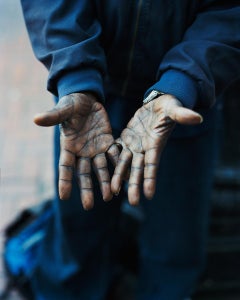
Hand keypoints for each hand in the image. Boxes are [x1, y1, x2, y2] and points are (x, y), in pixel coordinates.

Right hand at [34, 93, 118, 209]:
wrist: (87, 99)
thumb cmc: (72, 104)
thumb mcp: (64, 109)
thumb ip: (53, 117)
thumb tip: (35, 119)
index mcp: (69, 146)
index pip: (65, 166)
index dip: (64, 180)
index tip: (63, 197)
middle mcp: (82, 151)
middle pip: (84, 173)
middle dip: (87, 188)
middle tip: (89, 206)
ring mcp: (96, 148)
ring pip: (101, 168)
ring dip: (106, 181)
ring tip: (110, 196)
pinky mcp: (108, 142)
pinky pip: (115, 155)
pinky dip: (120, 165)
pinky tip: (125, 178)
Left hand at [111, 94, 202, 204]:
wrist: (159, 104)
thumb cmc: (169, 107)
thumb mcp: (174, 109)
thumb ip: (182, 115)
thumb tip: (198, 118)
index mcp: (155, 144)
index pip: (152, 164)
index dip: (150, 178)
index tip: (149, 195)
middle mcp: (144, 148)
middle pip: (138, 169)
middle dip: (135, 185)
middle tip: (133, 203)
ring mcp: (134, 144)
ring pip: (124, 162)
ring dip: (119, 175)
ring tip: (113, 190)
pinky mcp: (126, 137)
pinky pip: (116, 148)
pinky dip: (111, 157)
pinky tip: (104, 168)